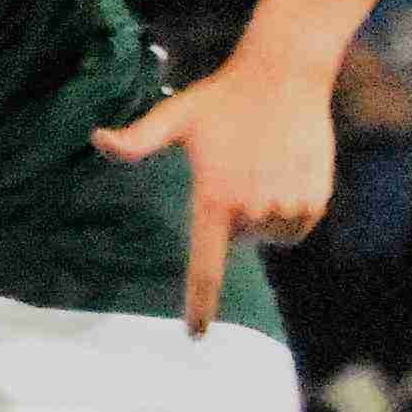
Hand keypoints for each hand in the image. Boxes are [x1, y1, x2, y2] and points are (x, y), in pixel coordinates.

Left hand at [95, 61, 336, 330]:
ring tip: (265, 165)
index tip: (196, 335)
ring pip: (269, 236)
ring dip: (264, 213)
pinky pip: (295, 227)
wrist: (285, 76)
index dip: (199, 304)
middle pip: (238, 240)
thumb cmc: (223, 98)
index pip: (205, 267)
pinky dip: (289, 209)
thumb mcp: (176, 117)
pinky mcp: (314, 202)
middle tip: (238, 167)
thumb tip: (97, 140)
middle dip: (234, 215)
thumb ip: (137, 140)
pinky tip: (287, 170)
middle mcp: (252, 210)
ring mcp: (286, 207)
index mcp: (214, 198)